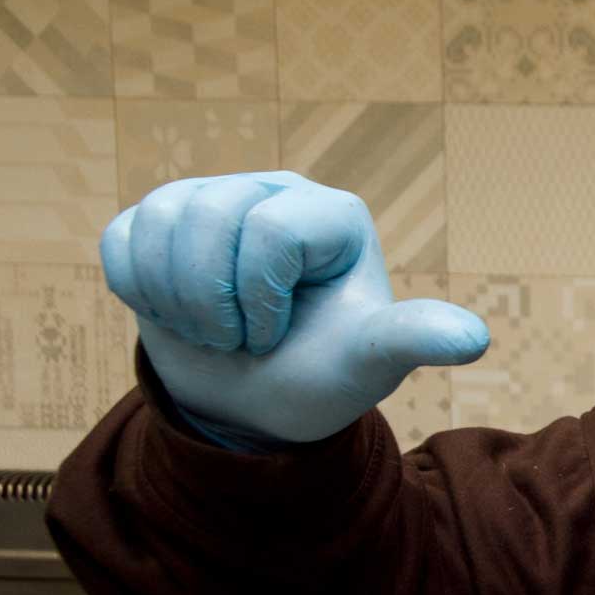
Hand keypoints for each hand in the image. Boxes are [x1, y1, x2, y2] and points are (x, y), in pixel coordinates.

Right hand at [100, 172, 489, 450]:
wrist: (255, 404)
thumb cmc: (320, 377)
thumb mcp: (366, 363)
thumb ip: (411, 339)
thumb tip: (472, 339)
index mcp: (334, 214)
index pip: (272, 229)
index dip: (259, 298)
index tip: (276, 334)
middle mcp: (276, 190)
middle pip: (210, 216)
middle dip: (213, 301)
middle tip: (239, 339)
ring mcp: (215, 197)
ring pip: (162, 220)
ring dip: (174, 298)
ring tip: (209, 328)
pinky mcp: (162, 219)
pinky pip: (122, 237)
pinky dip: (137, 290)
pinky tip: (174, 312)